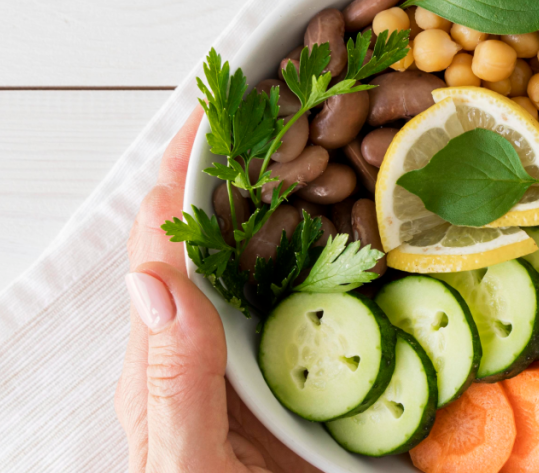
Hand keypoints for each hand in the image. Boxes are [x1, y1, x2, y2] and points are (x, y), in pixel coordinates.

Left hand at [115, 107, 320, 472]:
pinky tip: (379, 231)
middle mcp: (215, 342)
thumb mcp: (184, 465)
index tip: (219, 107)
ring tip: (340, 143)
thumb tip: (158, 283)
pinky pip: (325, 300)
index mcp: (169, 355)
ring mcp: (266, 355)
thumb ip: (174, 386)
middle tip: (296, 102)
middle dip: (248, 165)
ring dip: (301, 198)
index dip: (181, 169)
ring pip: (278, 258)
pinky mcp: (309, 372)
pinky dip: (346, 254)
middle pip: (221, 232)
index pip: (164, 239)